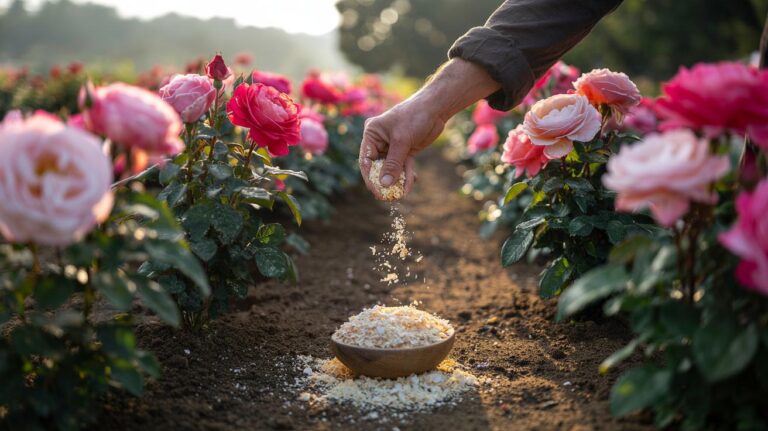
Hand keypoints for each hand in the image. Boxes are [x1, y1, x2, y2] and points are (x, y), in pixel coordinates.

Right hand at [357, 59, 501, 199]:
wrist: (435, 108)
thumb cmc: (414, 117)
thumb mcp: (402, 141)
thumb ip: (393, 164)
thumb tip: (385, 184)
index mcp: (372, 134)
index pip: (366, 160)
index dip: (370, 178)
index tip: (377, 191)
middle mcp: (379, 141)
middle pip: (378, 167)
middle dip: (384, 182)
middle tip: (388, 197)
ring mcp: (393, 147)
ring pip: (392, 169)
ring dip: (397, 182)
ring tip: (400, 195)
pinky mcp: (405, 150)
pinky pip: (403, 167)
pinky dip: (406, 176)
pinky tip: (409, 187)